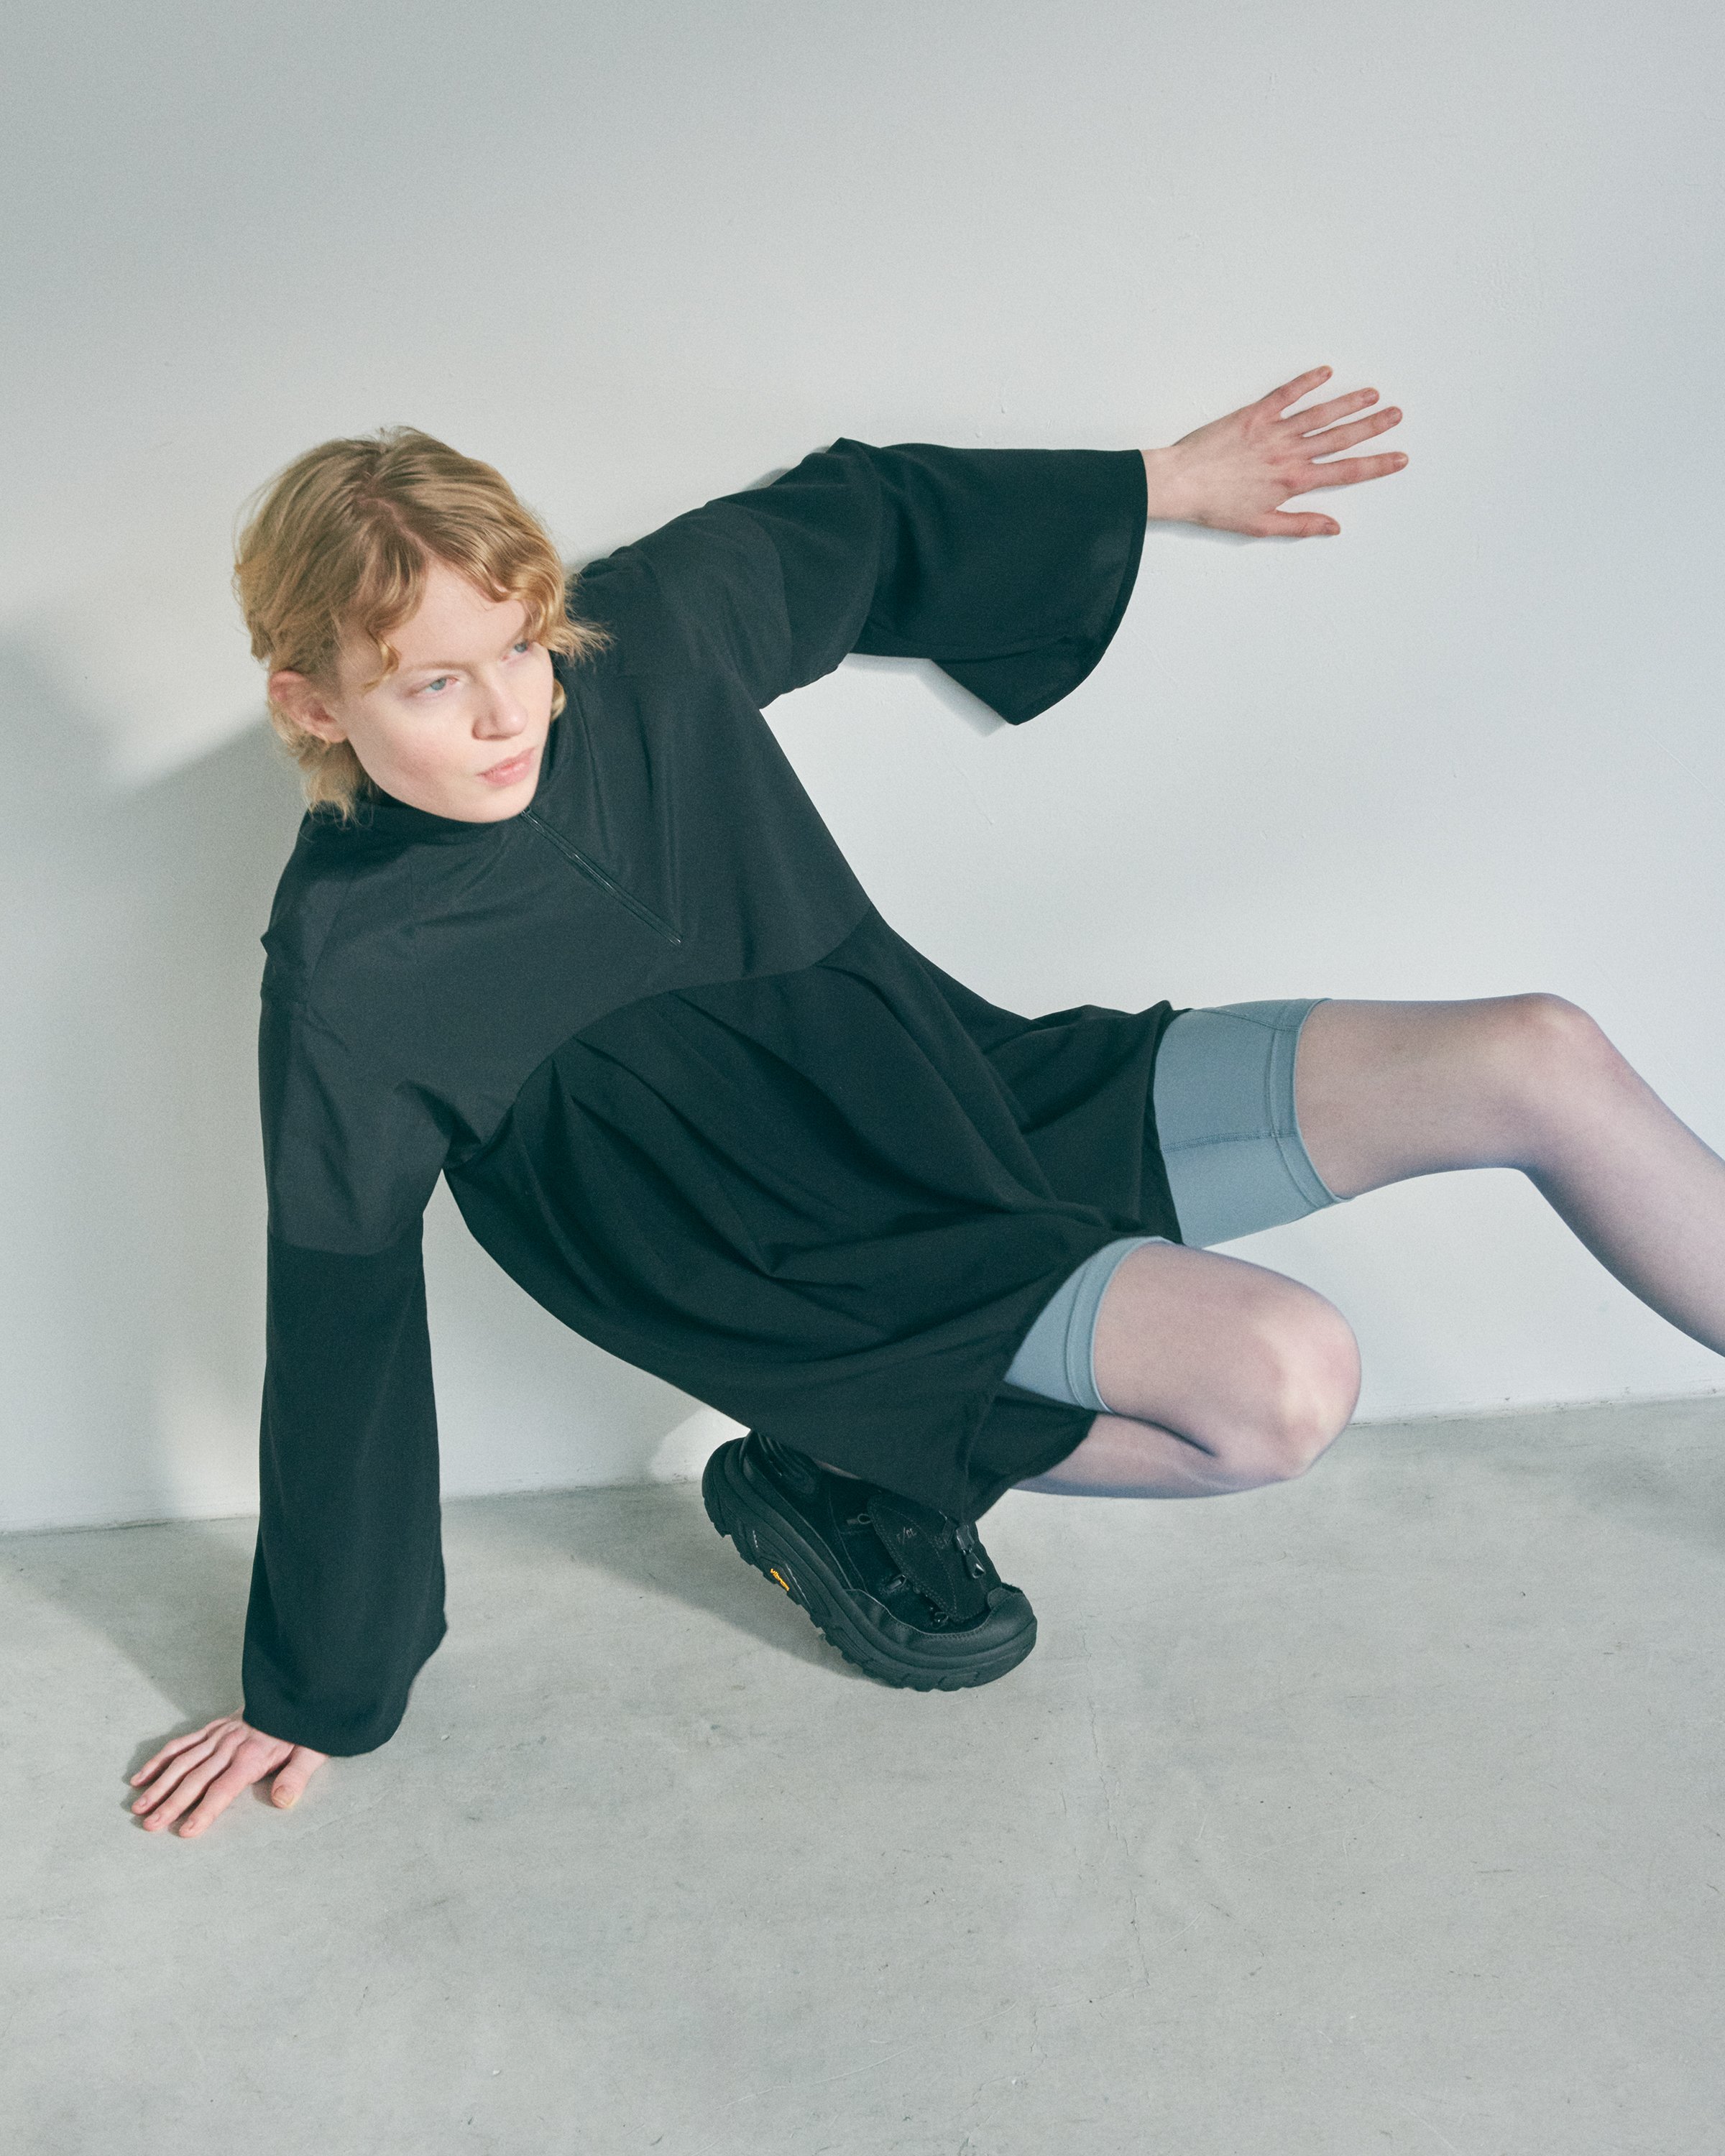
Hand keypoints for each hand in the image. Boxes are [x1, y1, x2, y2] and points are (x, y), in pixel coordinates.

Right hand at [129, 1712, 328, 1837]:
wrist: (298, 1691)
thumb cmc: (304, 1728)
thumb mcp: (311, 1752)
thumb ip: (296, 1777)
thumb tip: (283, 1801)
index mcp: (252, 1756)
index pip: (224, 1788)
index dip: (205, 1809)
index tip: (186, 1830)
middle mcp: (230, 1746)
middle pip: (196, 1778)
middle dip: (172, 1803)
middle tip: (150, 1825)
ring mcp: (218, 1736)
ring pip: (182, 1761)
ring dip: (160, 1784)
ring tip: (139, 1807)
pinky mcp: (213, 1728)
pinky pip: (182, 1744)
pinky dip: (160, 1759)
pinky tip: (141, 1777)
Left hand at [1142, 365, 1407, 537]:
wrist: (1180, 484)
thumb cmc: (1216, 507)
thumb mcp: (1261, 525)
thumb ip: (1300, 524)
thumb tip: (1334, 527)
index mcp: (1294, 481)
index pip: (1346, 472)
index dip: (1377, 465)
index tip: (1400, 458)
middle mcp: (1289, 453)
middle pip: (1340, 437)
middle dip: (1372, 426)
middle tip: (1397, 414)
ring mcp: (1273, 431)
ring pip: (1320, 414)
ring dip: (1349, 402)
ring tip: (1373, 394)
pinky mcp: (1254, 414)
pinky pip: (1286, 394)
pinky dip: (1306, 382)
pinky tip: (1325, 372)